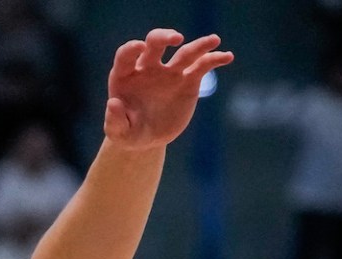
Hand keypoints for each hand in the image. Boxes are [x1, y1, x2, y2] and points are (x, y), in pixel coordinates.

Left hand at [101, 30, 229, 152]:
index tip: (140, 47)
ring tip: (214, 40)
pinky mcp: (188, 80)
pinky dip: (215, 59)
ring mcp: (170, 72)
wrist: (147, 138)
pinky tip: (227, 57)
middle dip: (164, 36)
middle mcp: (148, 68)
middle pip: (156, 43)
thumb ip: (114, 120)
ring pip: (185, 53)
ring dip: (200, 45)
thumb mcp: (118, 133)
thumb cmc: (128, 133)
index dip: (132, 48)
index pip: (127, 54)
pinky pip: (203, 66)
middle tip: (176, 39)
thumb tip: (113, 103)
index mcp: (126, 75)